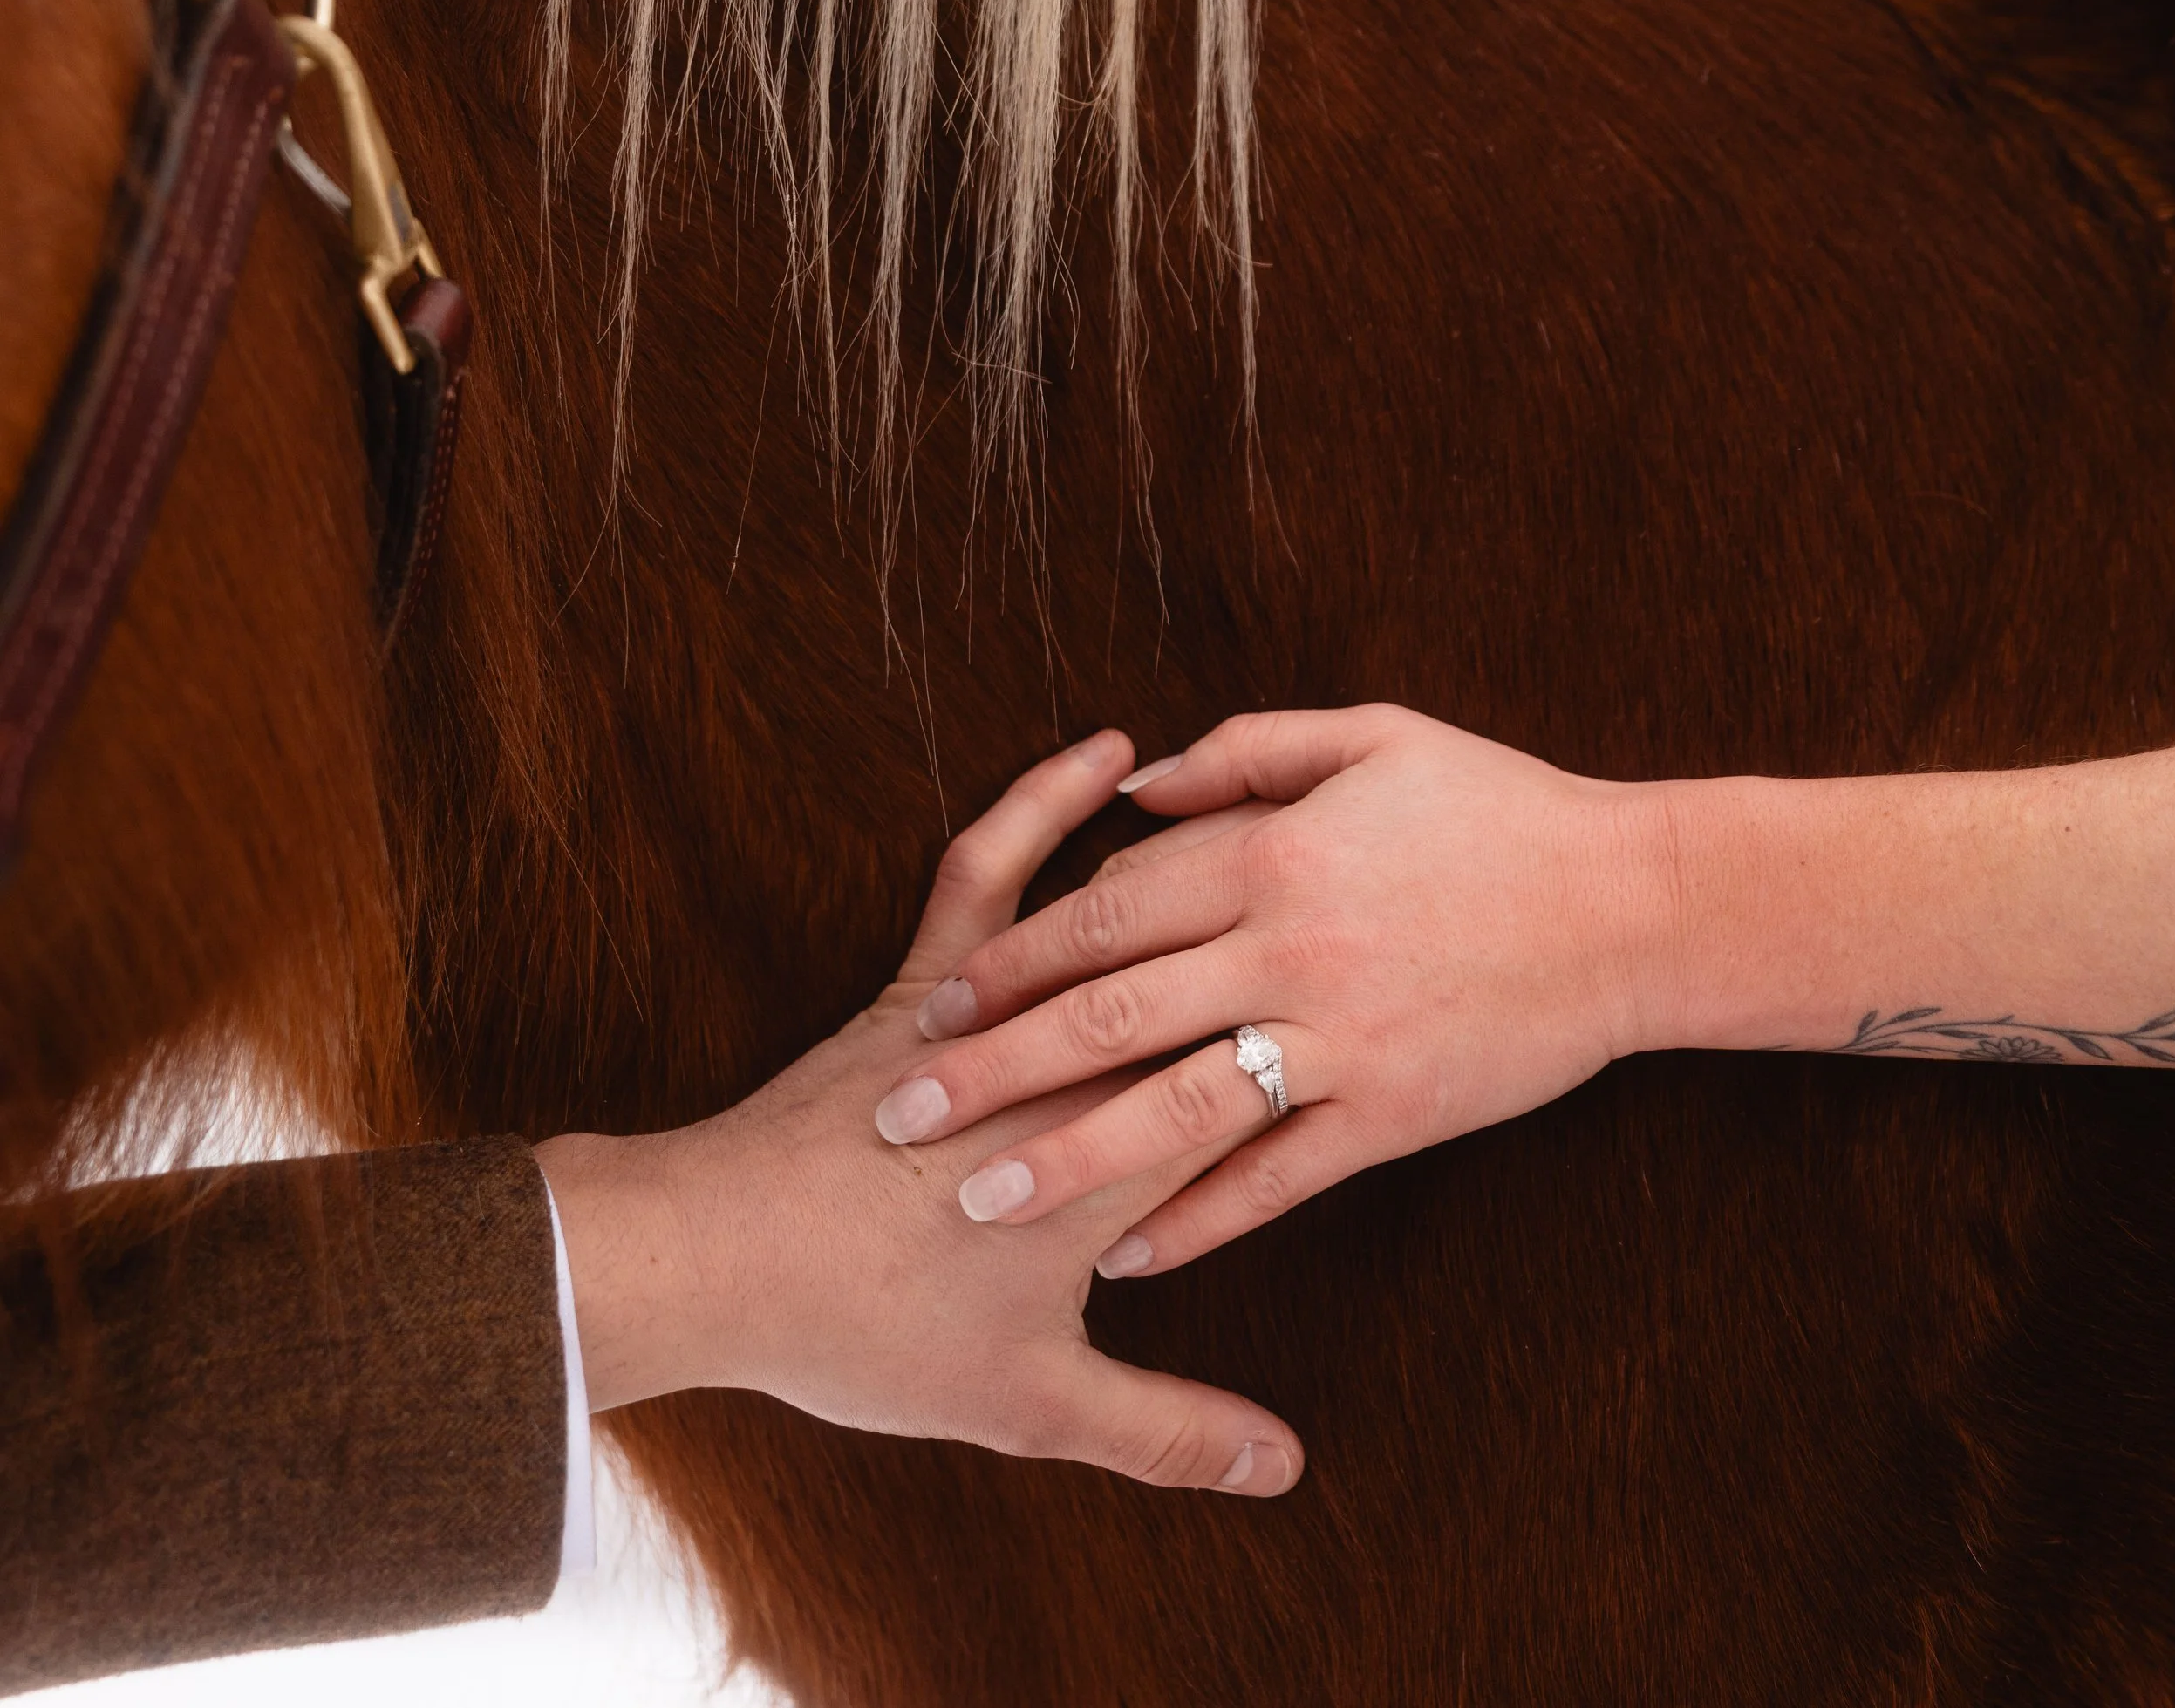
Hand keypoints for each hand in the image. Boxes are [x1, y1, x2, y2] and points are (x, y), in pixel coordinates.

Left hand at [536, 732, 1302, 1495]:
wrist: (714, 1258)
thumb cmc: (866, 1331)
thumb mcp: (1033, 1403)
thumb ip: (1167, 1432)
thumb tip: (1284, 1468)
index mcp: (1120, 1165)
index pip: (1254, 1093)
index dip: (1332, 1047)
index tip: (1404, 1002)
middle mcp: (1078, 1069)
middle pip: (1207, 989)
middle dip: (1293, 937)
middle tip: (1370, 895)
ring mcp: (998, 1010)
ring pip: (1118, 919)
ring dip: (1199, 862)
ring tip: (1283, 809)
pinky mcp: (923, 976)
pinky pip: (990, 869)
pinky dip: (1040, 805)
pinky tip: (1096, 760)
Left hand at [871, 706, 1673, 1277]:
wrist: (1640, 904)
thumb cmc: (1502, 809)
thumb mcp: (1376, 736)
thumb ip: (1246, 751)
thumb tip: (1134, 788)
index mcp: (1275, 856)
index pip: (1105, 910)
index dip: (1012, 959)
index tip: (935, 1002)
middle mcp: (1291, 951)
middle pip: (1111, 1013)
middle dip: (995, 1067)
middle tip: (903, 1113)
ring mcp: (1342, 1041)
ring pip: (1175, 1107)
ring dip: (1068, 1157)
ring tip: (979, 1199)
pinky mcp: (1394, 1115)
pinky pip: (1277, 1179)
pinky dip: (1199, 1220)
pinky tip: (1129, 1258)